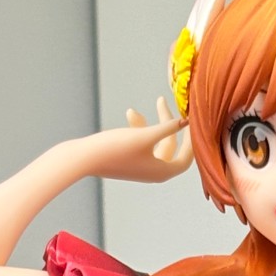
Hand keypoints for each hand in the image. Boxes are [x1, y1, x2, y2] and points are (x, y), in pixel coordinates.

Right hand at [77, 97, 192, 183]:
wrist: (84, 158)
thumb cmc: (116, 148)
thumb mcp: (146, 135)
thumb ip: (167, 127)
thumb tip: (186, 121)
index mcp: (163, 172)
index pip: (186, 157)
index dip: (190, 139)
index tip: (189, 120)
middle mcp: (155, 173)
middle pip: (170, 146)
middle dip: (167, 123)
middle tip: (162, 102)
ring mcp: (142, 168)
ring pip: (154, 142)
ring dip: (148, 124)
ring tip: (133, 110)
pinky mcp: (130, 161)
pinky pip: (142, 144)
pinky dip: (138, 130)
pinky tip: (130, 114)